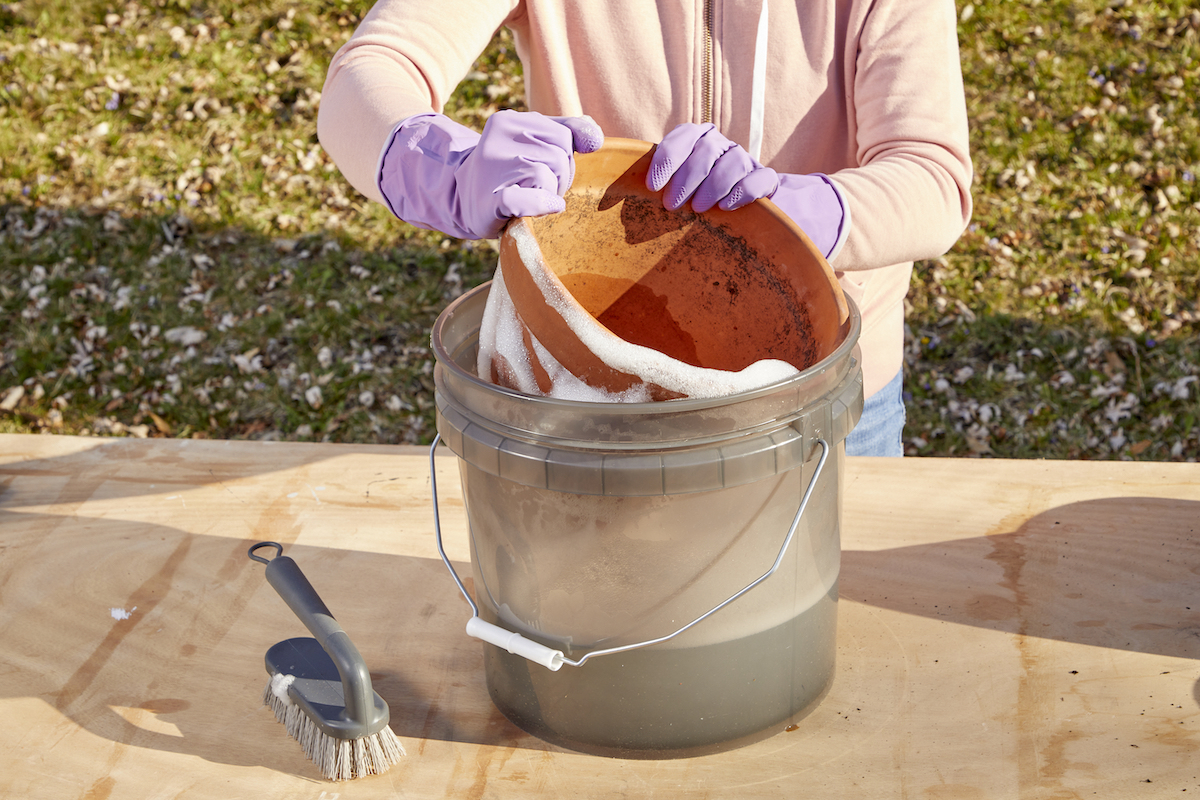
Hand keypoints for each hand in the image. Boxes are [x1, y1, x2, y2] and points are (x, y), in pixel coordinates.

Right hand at [379, 109, 603, 238]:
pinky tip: (548, 207)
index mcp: (509, 120)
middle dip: (559, 177)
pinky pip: (528, 199)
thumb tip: (595, 138)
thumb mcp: (530, 143)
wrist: (461, 201)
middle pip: (560, 156)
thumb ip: (566, 131)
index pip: (564, 135)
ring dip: (549, 193)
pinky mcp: (492, 199)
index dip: (564, 157)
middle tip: (537, 187)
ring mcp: (493, 167)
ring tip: (529, 197)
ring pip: (548, 176)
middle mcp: (499, 137)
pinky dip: (542, 204)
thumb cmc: (505, 173)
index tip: (547, 169)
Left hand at [647, 123, 849, 259]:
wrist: (746, 213)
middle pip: (706, 149)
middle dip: (686, 178)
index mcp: (699, 140)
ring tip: (700, 209)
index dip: (666, 158)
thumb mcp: (676, 191)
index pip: (684, 135)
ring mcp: (746, 161)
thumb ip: (659, 186)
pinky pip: (760, 179)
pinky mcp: (766, 180)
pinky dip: (742, 192)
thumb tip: (622, 200)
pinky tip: (727, 207)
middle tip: (672, 206)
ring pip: (733, 161)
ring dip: (713, 185)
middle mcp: (722, 146)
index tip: (652, 186)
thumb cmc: (697, 202)